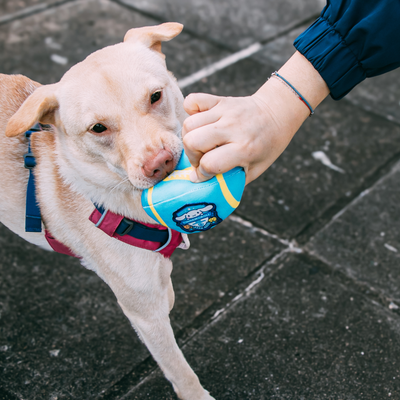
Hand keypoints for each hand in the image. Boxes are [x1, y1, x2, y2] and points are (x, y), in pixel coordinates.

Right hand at [182, 51, 329, 184]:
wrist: (278, 112)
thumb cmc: (268, 145)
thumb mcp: (256, 169)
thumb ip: (232, 179)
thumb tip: (203, 185)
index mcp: (244, 148)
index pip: (210, 164)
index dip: (202, 174)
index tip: (203, 175)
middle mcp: (232, 128)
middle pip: (193, 141)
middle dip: (192, 156)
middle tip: (201, 159)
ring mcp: (225, 111)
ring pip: (189, 124)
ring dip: (189, 137)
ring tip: (200, 144)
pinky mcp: (220, 100)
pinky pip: (192, 101)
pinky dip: (190, 111)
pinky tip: (200, 122)